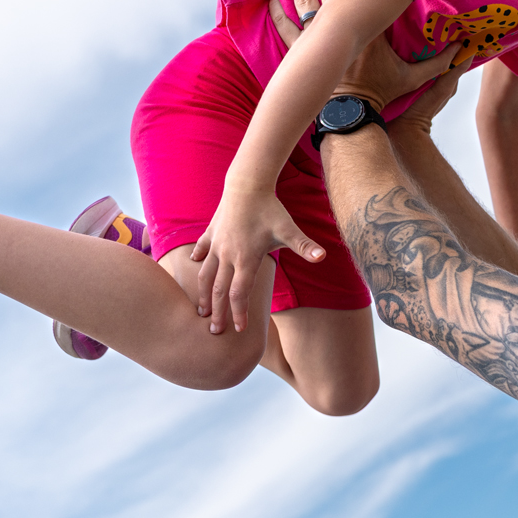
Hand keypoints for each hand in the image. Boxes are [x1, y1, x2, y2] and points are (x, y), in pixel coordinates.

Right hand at [189, 184, 324, 334]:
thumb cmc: (270, 209)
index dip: (238, 313)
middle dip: (217, 313)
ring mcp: (216, 244)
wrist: (247, 184)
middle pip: (219, 290)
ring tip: (200, 310)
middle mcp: (227, 255)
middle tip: (213, 332)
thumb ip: (304, 246)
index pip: (239, 294)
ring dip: (203, 294)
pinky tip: (195, 266)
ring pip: (205, 274)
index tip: (239, 330)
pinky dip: (198, 260)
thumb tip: (322, 256)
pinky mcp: (211, 233)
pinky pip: (201, 249)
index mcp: (245, 259)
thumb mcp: (289, 229)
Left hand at [271, 0, 462, 115]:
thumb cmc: (383, 94)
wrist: (352, 114)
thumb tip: (464, 50)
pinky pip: (286, 28)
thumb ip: (439, 63)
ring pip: (304, 3)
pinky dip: (277, 13)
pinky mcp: (303, 53)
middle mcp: (340, 29)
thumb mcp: (416, 78)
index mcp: (366, 27)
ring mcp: (319, 40)